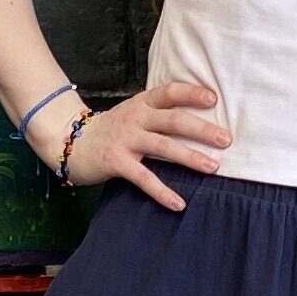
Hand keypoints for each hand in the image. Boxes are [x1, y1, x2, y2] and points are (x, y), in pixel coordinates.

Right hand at [63, 78, 229, 213]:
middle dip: (201, 129)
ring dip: (190, 157)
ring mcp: (125, 139)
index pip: (169, 92)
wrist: (70, 142)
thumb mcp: (133, 112)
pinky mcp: (116, 162)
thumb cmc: (111, 129)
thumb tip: (197, 119)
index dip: (191, 93)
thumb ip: (157, 113)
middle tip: (226, 140)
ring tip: (213, 168)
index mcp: (141, 103)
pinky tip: (179, 204)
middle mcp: (135, 118)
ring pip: (163, 146)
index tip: (214, 99)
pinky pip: (144, 178)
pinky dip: (163, 192)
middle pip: (173, 120)